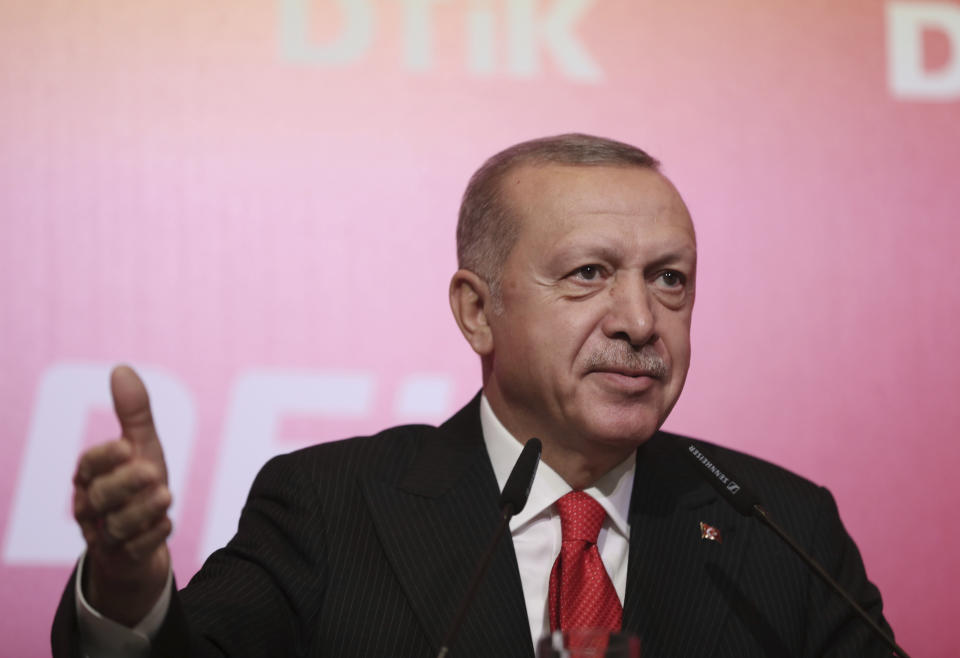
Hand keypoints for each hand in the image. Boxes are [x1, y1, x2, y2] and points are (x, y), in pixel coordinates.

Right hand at [72, 365, 172, 624]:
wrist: (141, 537)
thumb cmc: (137, 485)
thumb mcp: (140, 447)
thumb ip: (133, 413)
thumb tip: (121, 368)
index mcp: (90, 477)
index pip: (87, 466)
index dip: (104, 457)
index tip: (126, 446)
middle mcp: (91, 507)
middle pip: (99, 497)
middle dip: (125, 484)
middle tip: (152, 471)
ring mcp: (104, 536)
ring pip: (117, 526)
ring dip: (142, 511)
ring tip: (165, 494)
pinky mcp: (122, 559)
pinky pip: (134, 551)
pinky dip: (151, 537)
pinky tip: (166, 523)